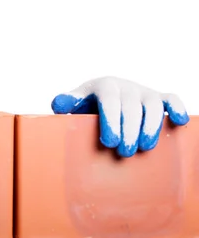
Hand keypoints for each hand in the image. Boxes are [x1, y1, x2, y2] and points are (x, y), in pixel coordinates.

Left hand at [51, 76, 188, 156]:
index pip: (109, 100)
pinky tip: (179, 122)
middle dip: (129, 130)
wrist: (102, 97)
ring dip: (151, 126)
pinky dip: (177, 108)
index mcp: (104, 85)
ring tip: (145, 148)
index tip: (109, 142)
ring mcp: (143, 91)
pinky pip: (171, 99)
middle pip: (132, 106)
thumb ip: (66, 102)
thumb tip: (58, 104)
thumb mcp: (74, 103)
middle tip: (124, 152)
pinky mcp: (158, 98)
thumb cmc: (86, 105)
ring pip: (153, 105)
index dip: (111, 120)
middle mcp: (125, 86)